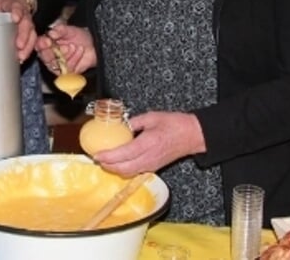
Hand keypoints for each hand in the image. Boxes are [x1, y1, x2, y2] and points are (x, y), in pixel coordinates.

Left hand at [0, 0, 38, 60]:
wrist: (17, 0)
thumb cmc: (2, 3)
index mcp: (13, 5)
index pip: (17, 6)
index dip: (17, 12)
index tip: (15, 17)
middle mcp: (23, 14)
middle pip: (27, 24)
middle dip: (24, 35)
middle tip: (19, 45)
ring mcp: (28, 24)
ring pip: (32, 34)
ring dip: (28, 46)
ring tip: (20, 57)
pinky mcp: (29, 32)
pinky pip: (32, 42)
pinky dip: (28, 51)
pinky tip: (21, 59)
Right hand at [35, 23, 95, 75]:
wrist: (93, 44)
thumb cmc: (80, 36)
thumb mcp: (69, 30)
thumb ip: (59, 30)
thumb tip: (51, 33)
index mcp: (48, 44)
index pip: (39, 46)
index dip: (41, 45)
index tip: (46, 41)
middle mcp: (51, 56)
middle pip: (45, 58)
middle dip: (51, 52)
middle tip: (62, 46)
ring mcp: (58, 65)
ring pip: (56, 64)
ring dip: (66, 54)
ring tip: (73, 46)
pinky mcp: (67, 72)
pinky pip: (67, 68)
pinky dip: (75, 58)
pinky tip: (79, 51)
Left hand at [91, 111, 205, 175]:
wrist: (192, 135)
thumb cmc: (175, 124)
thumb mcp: (153, 117)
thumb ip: (135, 121)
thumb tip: (122, 124)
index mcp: (148, 143)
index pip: (123, 154)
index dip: (108, 156)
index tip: (97, 155)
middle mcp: (149, 157)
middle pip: (123, 168)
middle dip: (108, 166)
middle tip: (97, 159)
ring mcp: (152, 164)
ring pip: (128, 173)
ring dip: (115, 169)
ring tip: (105, 162)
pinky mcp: (154, 167)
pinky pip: (135, 172)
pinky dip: (124, 170)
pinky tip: (118, 164)